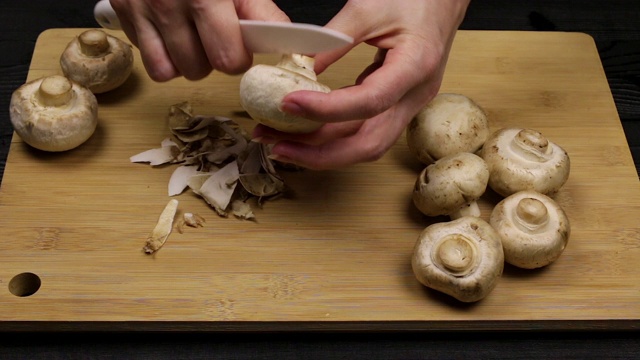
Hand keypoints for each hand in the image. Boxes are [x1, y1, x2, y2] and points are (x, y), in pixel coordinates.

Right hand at [109, 0, 288, 80]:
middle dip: (210, 59)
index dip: (239, 58)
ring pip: (167, 71)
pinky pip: (145, 56)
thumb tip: (280, 39)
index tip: (242, 48)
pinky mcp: (122, 11)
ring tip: (190, 33)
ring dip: (183, 60)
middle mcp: (167, 2)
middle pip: (197, 69)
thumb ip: (257, 9)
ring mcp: (140, 8)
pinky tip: (168, 26)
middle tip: (214, 34)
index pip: (227, 58)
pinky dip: (160, 49)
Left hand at [253, 0, 469, 169]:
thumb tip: (298, 69)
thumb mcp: (368, 8)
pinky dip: (333, 138)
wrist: (442, 2)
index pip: (369, 102)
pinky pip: (365, 133)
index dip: (326, 110)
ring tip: (283, 144)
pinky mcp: (396, 108)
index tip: (288, 103)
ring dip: (323, 152)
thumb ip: (332, 40)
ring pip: (366, 146)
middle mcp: (415, 96)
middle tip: (278, 146)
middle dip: (321, 153)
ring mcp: (408, 107)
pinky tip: (305, 132)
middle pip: (370, 144)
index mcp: (416, 66)